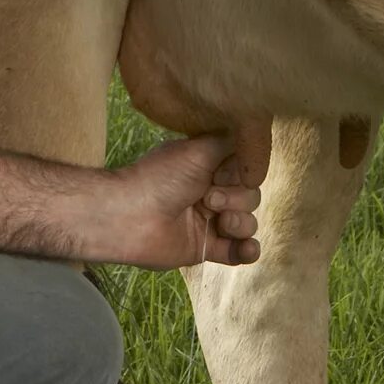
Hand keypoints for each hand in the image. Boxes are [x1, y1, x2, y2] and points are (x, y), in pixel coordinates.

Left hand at [95, 130, 264, 270]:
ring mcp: (210, 221)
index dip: (241, 173)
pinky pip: (238, 251)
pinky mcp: (207, 248)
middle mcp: (212, 192)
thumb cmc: (161, 178)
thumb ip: (231, 141)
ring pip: (247, 223)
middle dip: (237, 198)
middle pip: (250, 197)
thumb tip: (253, 131)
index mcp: (209, 167)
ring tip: (221, 223)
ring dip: (240, 223)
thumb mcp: (199, 148)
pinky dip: (248, 250)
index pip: (246, 170)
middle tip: (208, 199)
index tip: (220, 173)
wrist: (130, 216)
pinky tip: (247, 248)